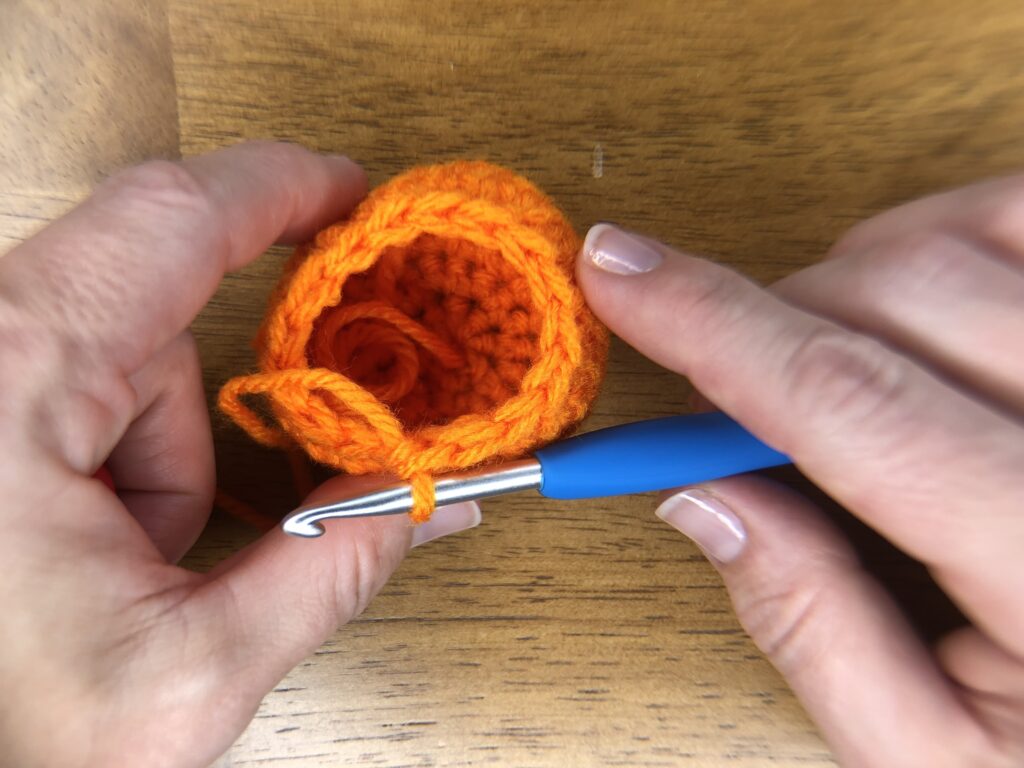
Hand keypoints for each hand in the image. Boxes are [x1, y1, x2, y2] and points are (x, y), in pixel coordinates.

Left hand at [0, 142, 478, 767]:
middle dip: (223, 376)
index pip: (170, 221)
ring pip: (127, 342)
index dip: (280, 187)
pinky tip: (99, 527)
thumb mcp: (189, 671)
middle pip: (154, 284)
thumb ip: (329, 571)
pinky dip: (130, 440)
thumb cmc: (3, 734)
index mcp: (14, 383)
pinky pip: (90, 372)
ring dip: (169, 435)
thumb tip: (436, 498)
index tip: (355, 193)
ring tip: (138, 545)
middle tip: (293, 411)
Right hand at [577, 179, 1023, 766]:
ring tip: (833, 349)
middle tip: (730, 390)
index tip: (618, 271)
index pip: (846, 399)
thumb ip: (808, 623)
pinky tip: (931, 300)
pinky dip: (962, 234)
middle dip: (770, 317)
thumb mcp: (931, 758)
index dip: (714, 325)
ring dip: (862, 268)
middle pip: (897, 296)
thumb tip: (697, 493)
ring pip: (971, 232)